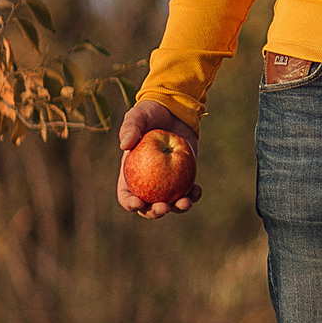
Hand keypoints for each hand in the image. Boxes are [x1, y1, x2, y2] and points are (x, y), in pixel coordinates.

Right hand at [116, 99, 202, 217]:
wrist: (175, 110)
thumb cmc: (151, 113)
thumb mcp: (137, 116)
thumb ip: (130, 128)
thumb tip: (124, 145)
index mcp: (130, 174)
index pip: (126, 196)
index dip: (130, 203)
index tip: (138, 203)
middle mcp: (147, 182)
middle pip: (148, 207)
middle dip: (155, 212)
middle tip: (163, 207)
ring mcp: (167, 181)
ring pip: (171, 203)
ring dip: (177, 208)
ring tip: (184, 202)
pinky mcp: (183, 177)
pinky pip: (188, 192)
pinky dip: (192, 195)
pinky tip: (197, 191)